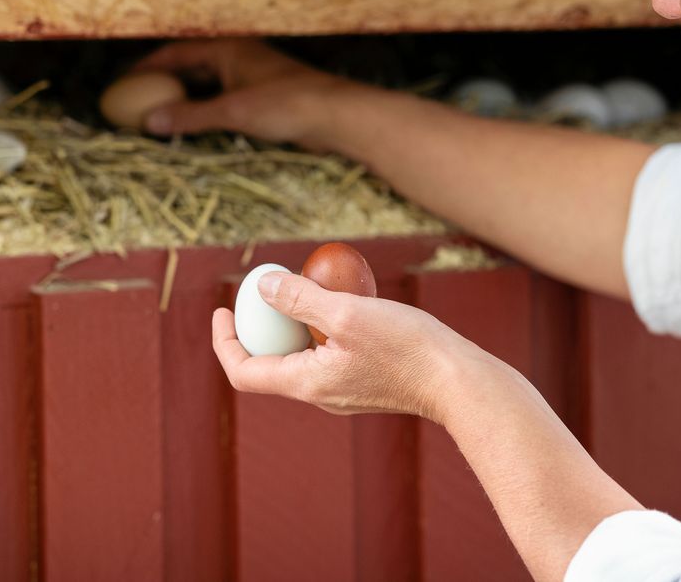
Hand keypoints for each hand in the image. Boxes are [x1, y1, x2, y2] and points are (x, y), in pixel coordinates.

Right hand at [132, 39, 351, 149]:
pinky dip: (205, 113)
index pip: (176, 53)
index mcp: (227, 49)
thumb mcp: (233, 111)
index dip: (147, 67)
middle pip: (190, 69)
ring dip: (185, 102)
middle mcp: (237, 58)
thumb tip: (150, 122)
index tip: (124, 84)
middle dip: (164, 86)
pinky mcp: (263, 99)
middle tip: (137, 105)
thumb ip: (190, 116)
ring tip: (160, 120)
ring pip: (207, 87)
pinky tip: (194, 130)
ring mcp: (251, 78)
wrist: (336, 116)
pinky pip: (223, 102)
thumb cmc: (287, 104)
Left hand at [212, 270, 484, 420]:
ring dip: (294, 323)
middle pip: (269, 362)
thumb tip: (262, 285)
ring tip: (306, 288)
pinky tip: (345, 301)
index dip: (224, 341)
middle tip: (265, 288)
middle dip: (259, 326)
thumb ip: (300, 299)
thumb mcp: (348, 312)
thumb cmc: (406, 347)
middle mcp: (319, 394)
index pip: (244, 371)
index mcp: (306, 383)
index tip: (222, 309)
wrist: (458, 383)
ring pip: (301, 356)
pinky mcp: (363, 383)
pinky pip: (328, 355)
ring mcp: (342, 391)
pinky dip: (323, 328)